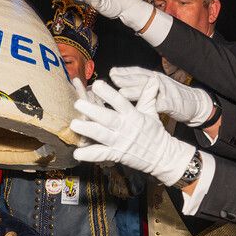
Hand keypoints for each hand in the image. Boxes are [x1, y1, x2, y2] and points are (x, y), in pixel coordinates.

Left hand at [70, 79, 195, 185]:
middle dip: (92, 111)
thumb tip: (153, 79)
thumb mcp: (152, 112)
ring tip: (74, 124)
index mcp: (132, 115)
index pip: (120, 102)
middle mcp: (125, 128)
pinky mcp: (117, 155)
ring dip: (87, 130)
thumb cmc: (155, 132)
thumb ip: (148, 95)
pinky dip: (89, 155)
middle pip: (107, 118)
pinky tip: (77, 153)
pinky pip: (101, 154)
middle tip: (78, 103)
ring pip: (101, 135)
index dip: (108, 93)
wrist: (162, 156)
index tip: (97, 84)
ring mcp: (120, 142)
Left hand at [110, 66, 213, 126]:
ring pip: (149, 89)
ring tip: (122, 93)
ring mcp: (167, 91)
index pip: (137, 72)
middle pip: (141, 79)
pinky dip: (153, 104)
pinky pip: (162, 104)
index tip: (112, 72)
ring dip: (135, 90)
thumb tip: (122, 85)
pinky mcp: (173, 103)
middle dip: (126, 79)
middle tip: (113, 79)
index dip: (125, 72)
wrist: (195, 103)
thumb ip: (141, 86)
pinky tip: (143, 107)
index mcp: (154, 78)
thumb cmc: (172, 97)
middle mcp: (159, 82)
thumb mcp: (156, 89)